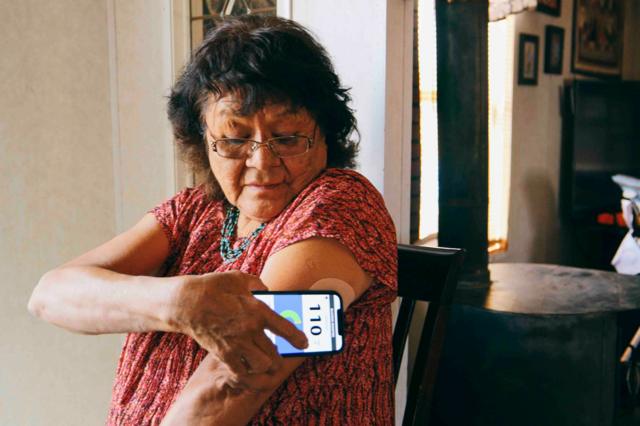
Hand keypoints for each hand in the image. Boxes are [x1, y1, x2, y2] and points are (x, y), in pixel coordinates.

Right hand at [171, 271, 306, 383]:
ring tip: (265, 362)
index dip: (297, 338)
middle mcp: (249, 330)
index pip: (284, 328)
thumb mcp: (239, 279)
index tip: (304, 343)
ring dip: (265, 366)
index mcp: (257, 310)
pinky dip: (248, 374)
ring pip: (261, 366)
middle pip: (274, 354)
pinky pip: (241, 373)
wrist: (185, 303)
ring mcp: (236, 344)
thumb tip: (267, 291)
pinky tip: (249, 369)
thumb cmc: (213, 288)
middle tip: (280, 354)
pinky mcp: (223, 354)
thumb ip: (258, 285)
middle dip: (280, 356)